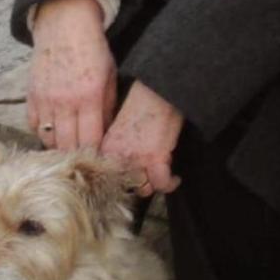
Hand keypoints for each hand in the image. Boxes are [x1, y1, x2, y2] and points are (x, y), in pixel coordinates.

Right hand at [27, 0, 116, 151]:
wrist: (65, 27)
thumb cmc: (94, 52)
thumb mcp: (110, 78)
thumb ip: (107, 108)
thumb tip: (105, 136)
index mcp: (90, 98)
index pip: (90, 140)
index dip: (94, 154)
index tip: (99, 161)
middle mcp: (65, 102)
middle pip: (67, 145)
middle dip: (76, 156)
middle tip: (82, 161)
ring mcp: (45, 100)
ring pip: (48, 138)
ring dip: (58, 147)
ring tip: (68, 149)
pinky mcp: (31, 96)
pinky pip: (34, 125)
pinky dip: (43, 132)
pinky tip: (53, 132)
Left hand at [99, 82, 184, 196]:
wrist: (157, 91)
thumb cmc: (142, 103)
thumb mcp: (120, 126)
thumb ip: (117, 147)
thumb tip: (123, 162)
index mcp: (106, 149)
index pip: (107, 177)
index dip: (120, 181)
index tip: (130, 180)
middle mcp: (117, 158)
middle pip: (125, 185)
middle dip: (136, 184)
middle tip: (146, 178)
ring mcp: (136, 160)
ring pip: (144, 188)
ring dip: (153, 184)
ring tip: (159, 178)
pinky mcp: (156, 159)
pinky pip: (162, 183)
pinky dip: (170, 184)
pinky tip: (174, 180)